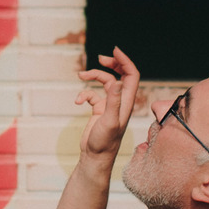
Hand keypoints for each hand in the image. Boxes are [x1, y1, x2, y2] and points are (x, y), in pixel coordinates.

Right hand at [74, 45, 139, 164]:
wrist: (94, 157)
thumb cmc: (104, 142)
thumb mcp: (109, 121)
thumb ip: (113, 101)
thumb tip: (117, 81)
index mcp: (127, 102)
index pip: (131, 75)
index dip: (125, 61)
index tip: (113, 50)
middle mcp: (120, 102)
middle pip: (121, 75)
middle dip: (112, 64)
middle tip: (100, 58)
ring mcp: (109, 105)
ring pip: (105, 83)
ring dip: (93, 77)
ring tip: (81, 76)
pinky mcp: (99, 110)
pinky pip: (92, 95)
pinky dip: (84, 94)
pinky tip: (77, 102)